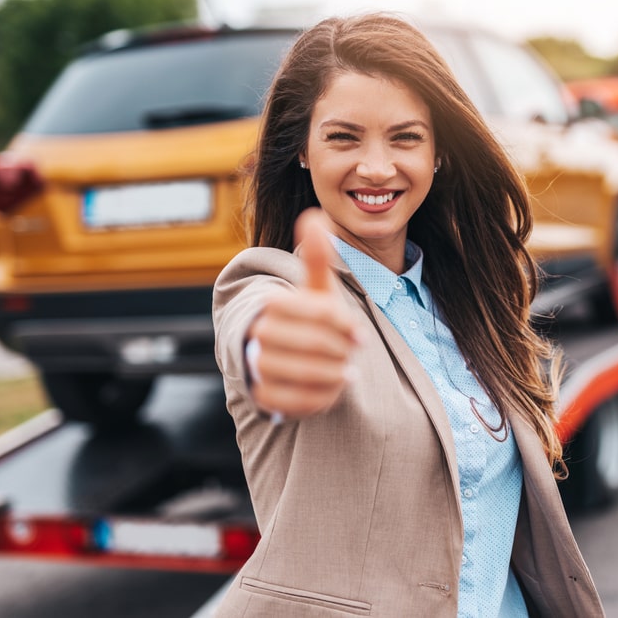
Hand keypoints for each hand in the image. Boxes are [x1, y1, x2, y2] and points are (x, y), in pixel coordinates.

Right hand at [246, 209, 359, 418]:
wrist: (291, 356)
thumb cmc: (311, 319)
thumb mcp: (318, 290)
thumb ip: (318, 258)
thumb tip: (314, 215)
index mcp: (273, 305)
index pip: (318, 312)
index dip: (344, 324)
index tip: (359, 334)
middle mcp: (259, 335)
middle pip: (314, 344)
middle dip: (340, 350)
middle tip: (350, 353)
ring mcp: (259, 367)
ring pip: (306, 374)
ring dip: (334, 374)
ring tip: (345, 370)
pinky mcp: (264, 397)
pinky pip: (298, 401)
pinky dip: (323, 396)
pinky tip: (332, 387)